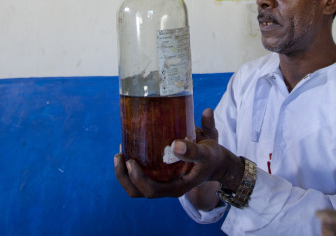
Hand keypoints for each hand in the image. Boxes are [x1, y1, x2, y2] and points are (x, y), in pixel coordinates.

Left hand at [114, 108, 242, 207]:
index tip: (130, 161)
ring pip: (136, 186)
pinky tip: (127, 147)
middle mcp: (166, 187)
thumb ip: (193, 149)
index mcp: (176, 187)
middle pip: (138, 191)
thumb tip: (176, 144)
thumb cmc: (210, 157)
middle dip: (124, 177)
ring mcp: (161, 181)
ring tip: (119, 152)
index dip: (137, 179)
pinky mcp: (159, 172)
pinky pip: (140, 174)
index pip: (151, 191)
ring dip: (123, 173)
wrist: (216, 160)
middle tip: (118, 156)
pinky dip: (130, 165)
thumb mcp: (206, 152)